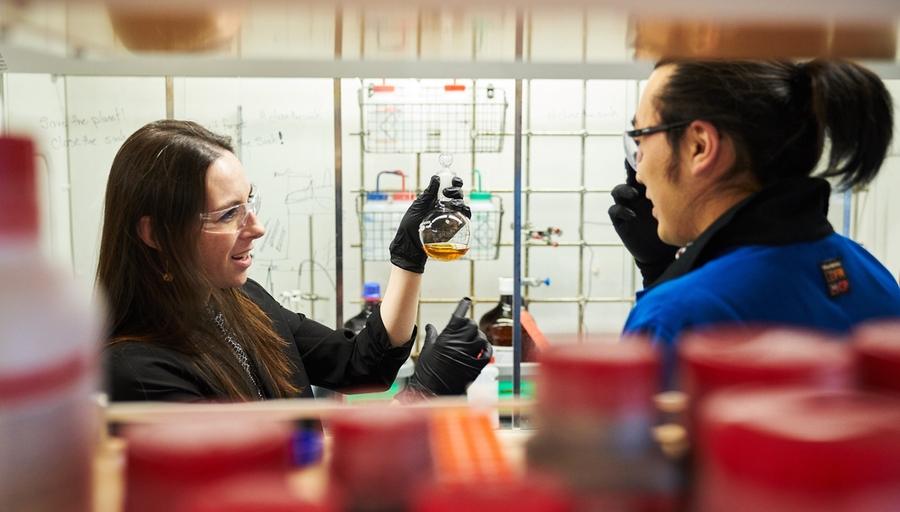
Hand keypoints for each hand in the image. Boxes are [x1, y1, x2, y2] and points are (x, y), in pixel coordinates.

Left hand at [390, 175, 469, 273]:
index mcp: (437, 198)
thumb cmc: (411, 224)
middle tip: (446, 192)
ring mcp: (451, 215)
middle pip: (458, 194)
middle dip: (456, 190)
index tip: (453, 179)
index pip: (449, 186)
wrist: (411, 243)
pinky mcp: (455, 226)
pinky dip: (465, 211)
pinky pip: (465, 216)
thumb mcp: (418, 205)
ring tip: (451, 203)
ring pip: (462, 204)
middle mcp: (446, 206)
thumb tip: (436, 178)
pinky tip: (458, 210)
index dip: (454, 181)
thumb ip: (428, 193)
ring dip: (460, 200)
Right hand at [396, 314, 491, 402]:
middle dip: (471, 325)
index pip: (457, 317)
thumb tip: (430, 326)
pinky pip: (486, 353)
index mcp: (445, 339)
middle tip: (468, 328)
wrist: (431, 393)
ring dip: (479, 337)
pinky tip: (483, 349)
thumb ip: (431, 336)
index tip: (467, 301)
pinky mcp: (475, 367)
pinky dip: (486, 349)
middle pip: (472, 325)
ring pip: (481, 338)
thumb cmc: (426, 373)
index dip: (463, 307)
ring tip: (475, 340)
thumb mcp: (426, 351)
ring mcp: (467, 356)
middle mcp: (457, 345)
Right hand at [608, 159, 678, 286]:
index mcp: (652, 186)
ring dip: (625, 190)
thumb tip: (699, 171)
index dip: (645, 159)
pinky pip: (615, 210)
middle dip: (634, 171)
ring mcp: (629, 205)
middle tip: (641, 171)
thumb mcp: (682, 205)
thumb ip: (684, 190)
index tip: (651, 155)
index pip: (646, 167)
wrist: (662, 252)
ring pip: (618, 191)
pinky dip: (622, 210)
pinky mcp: (622, 221)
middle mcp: (639, 194)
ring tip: (636, 193)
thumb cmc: (675, 226)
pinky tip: (633, 215)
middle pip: (629, 175)